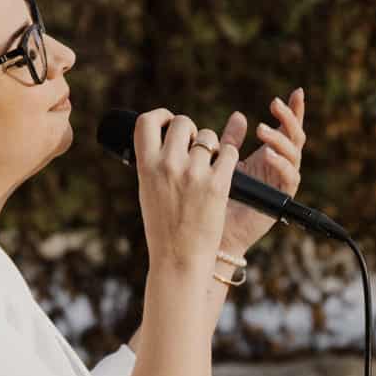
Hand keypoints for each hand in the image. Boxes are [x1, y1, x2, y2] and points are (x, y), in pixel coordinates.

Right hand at [132, 107, 237, 279]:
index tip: (169, 123)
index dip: (161, 116)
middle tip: (193, 146)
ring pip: (208, 137)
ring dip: (211, 147)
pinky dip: (227, 158)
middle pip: (183, 123)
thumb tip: (168, 135)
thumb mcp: (148, 191)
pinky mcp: (218, 184)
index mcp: (146, 167)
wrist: (180, 259)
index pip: (146, 122)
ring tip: (207, 167)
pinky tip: (222, 170)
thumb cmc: (164, 228)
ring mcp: (194, 174)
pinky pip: (229, 152)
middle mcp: (168, 165)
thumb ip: (155, 162)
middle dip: (190, 130)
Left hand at [217, 87, 305, 257]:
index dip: (293, 111)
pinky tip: (268, 154)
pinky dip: (281, 164)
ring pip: (294, 154)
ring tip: (261, 130)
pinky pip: (290, 178)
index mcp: (268, 156)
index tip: (296, 91)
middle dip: (289, 118)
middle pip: (295, 137)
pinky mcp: (280, 198)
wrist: (214, 233)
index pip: (285, 129)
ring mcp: (281, 182)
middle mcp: (279, 167)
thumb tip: (239, 115)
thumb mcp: (223, 163)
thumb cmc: (216, 199)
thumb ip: (231, 141)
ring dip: (279, 139)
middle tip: (274, 104)